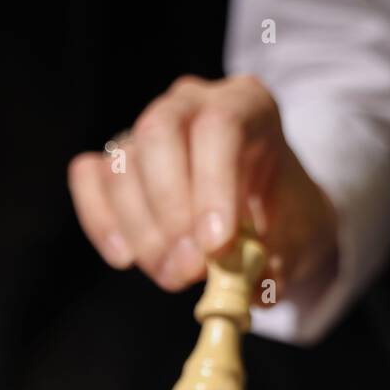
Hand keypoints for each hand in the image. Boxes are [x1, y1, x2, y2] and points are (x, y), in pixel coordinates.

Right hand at [68, 74, 337, 296]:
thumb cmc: (284, 219)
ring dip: (143, 231)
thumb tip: (245, 286)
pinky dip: (102, 222)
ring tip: (174, 275)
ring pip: (123, 166)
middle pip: (158, 133)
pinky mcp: (115, 160)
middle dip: (169, 209)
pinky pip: (90, 180)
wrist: (271, 218)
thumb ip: (275, 260)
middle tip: (188, 269)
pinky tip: (126, 258)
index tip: (216, 245)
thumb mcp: (298, 239)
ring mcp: (147, 128)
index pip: (220, 125)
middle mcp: (191, 104)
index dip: (213, 186)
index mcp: (247, 105)